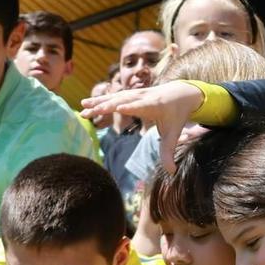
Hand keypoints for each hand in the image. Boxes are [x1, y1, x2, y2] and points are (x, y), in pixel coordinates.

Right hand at [81, 82, 201, 168]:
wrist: (181, 93)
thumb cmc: (177, 115)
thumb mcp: (174, 134)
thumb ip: (168, 153)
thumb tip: (172, 172)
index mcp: (154, 105)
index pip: (138, 107)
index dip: (127, 107)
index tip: (114, 109)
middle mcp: (143, 96)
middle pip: (121, 101)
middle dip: (104, 106)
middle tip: (88, 113)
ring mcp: (136, 92)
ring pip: (115, 97)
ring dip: (98, 102)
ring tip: (82, 106)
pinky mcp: (131, 92)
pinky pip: (114, 96)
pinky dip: (101, 100)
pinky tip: (88, 104)